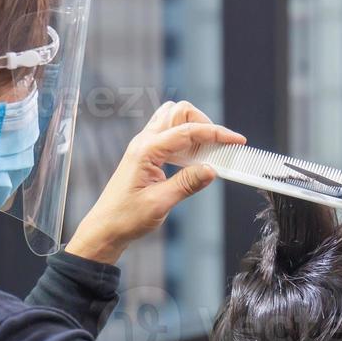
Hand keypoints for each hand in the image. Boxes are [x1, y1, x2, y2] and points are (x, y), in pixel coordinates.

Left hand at [66, 101, 244, 263]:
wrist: (105, 228)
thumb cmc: (125, 218)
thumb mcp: (160, 203)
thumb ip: (187, 183)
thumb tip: (212, 169)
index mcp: (146, 150)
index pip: (187, 131)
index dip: (216, 133)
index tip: (236, 140)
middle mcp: (144, 142)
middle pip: (179, 112)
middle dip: (203, 123)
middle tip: (219, 146)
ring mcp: (144, 147)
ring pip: (173, 120)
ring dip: (194, 129)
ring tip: (209, 153)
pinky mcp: (147, 156)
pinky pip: (169, 136)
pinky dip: (186, 141)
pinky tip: (194, 160)